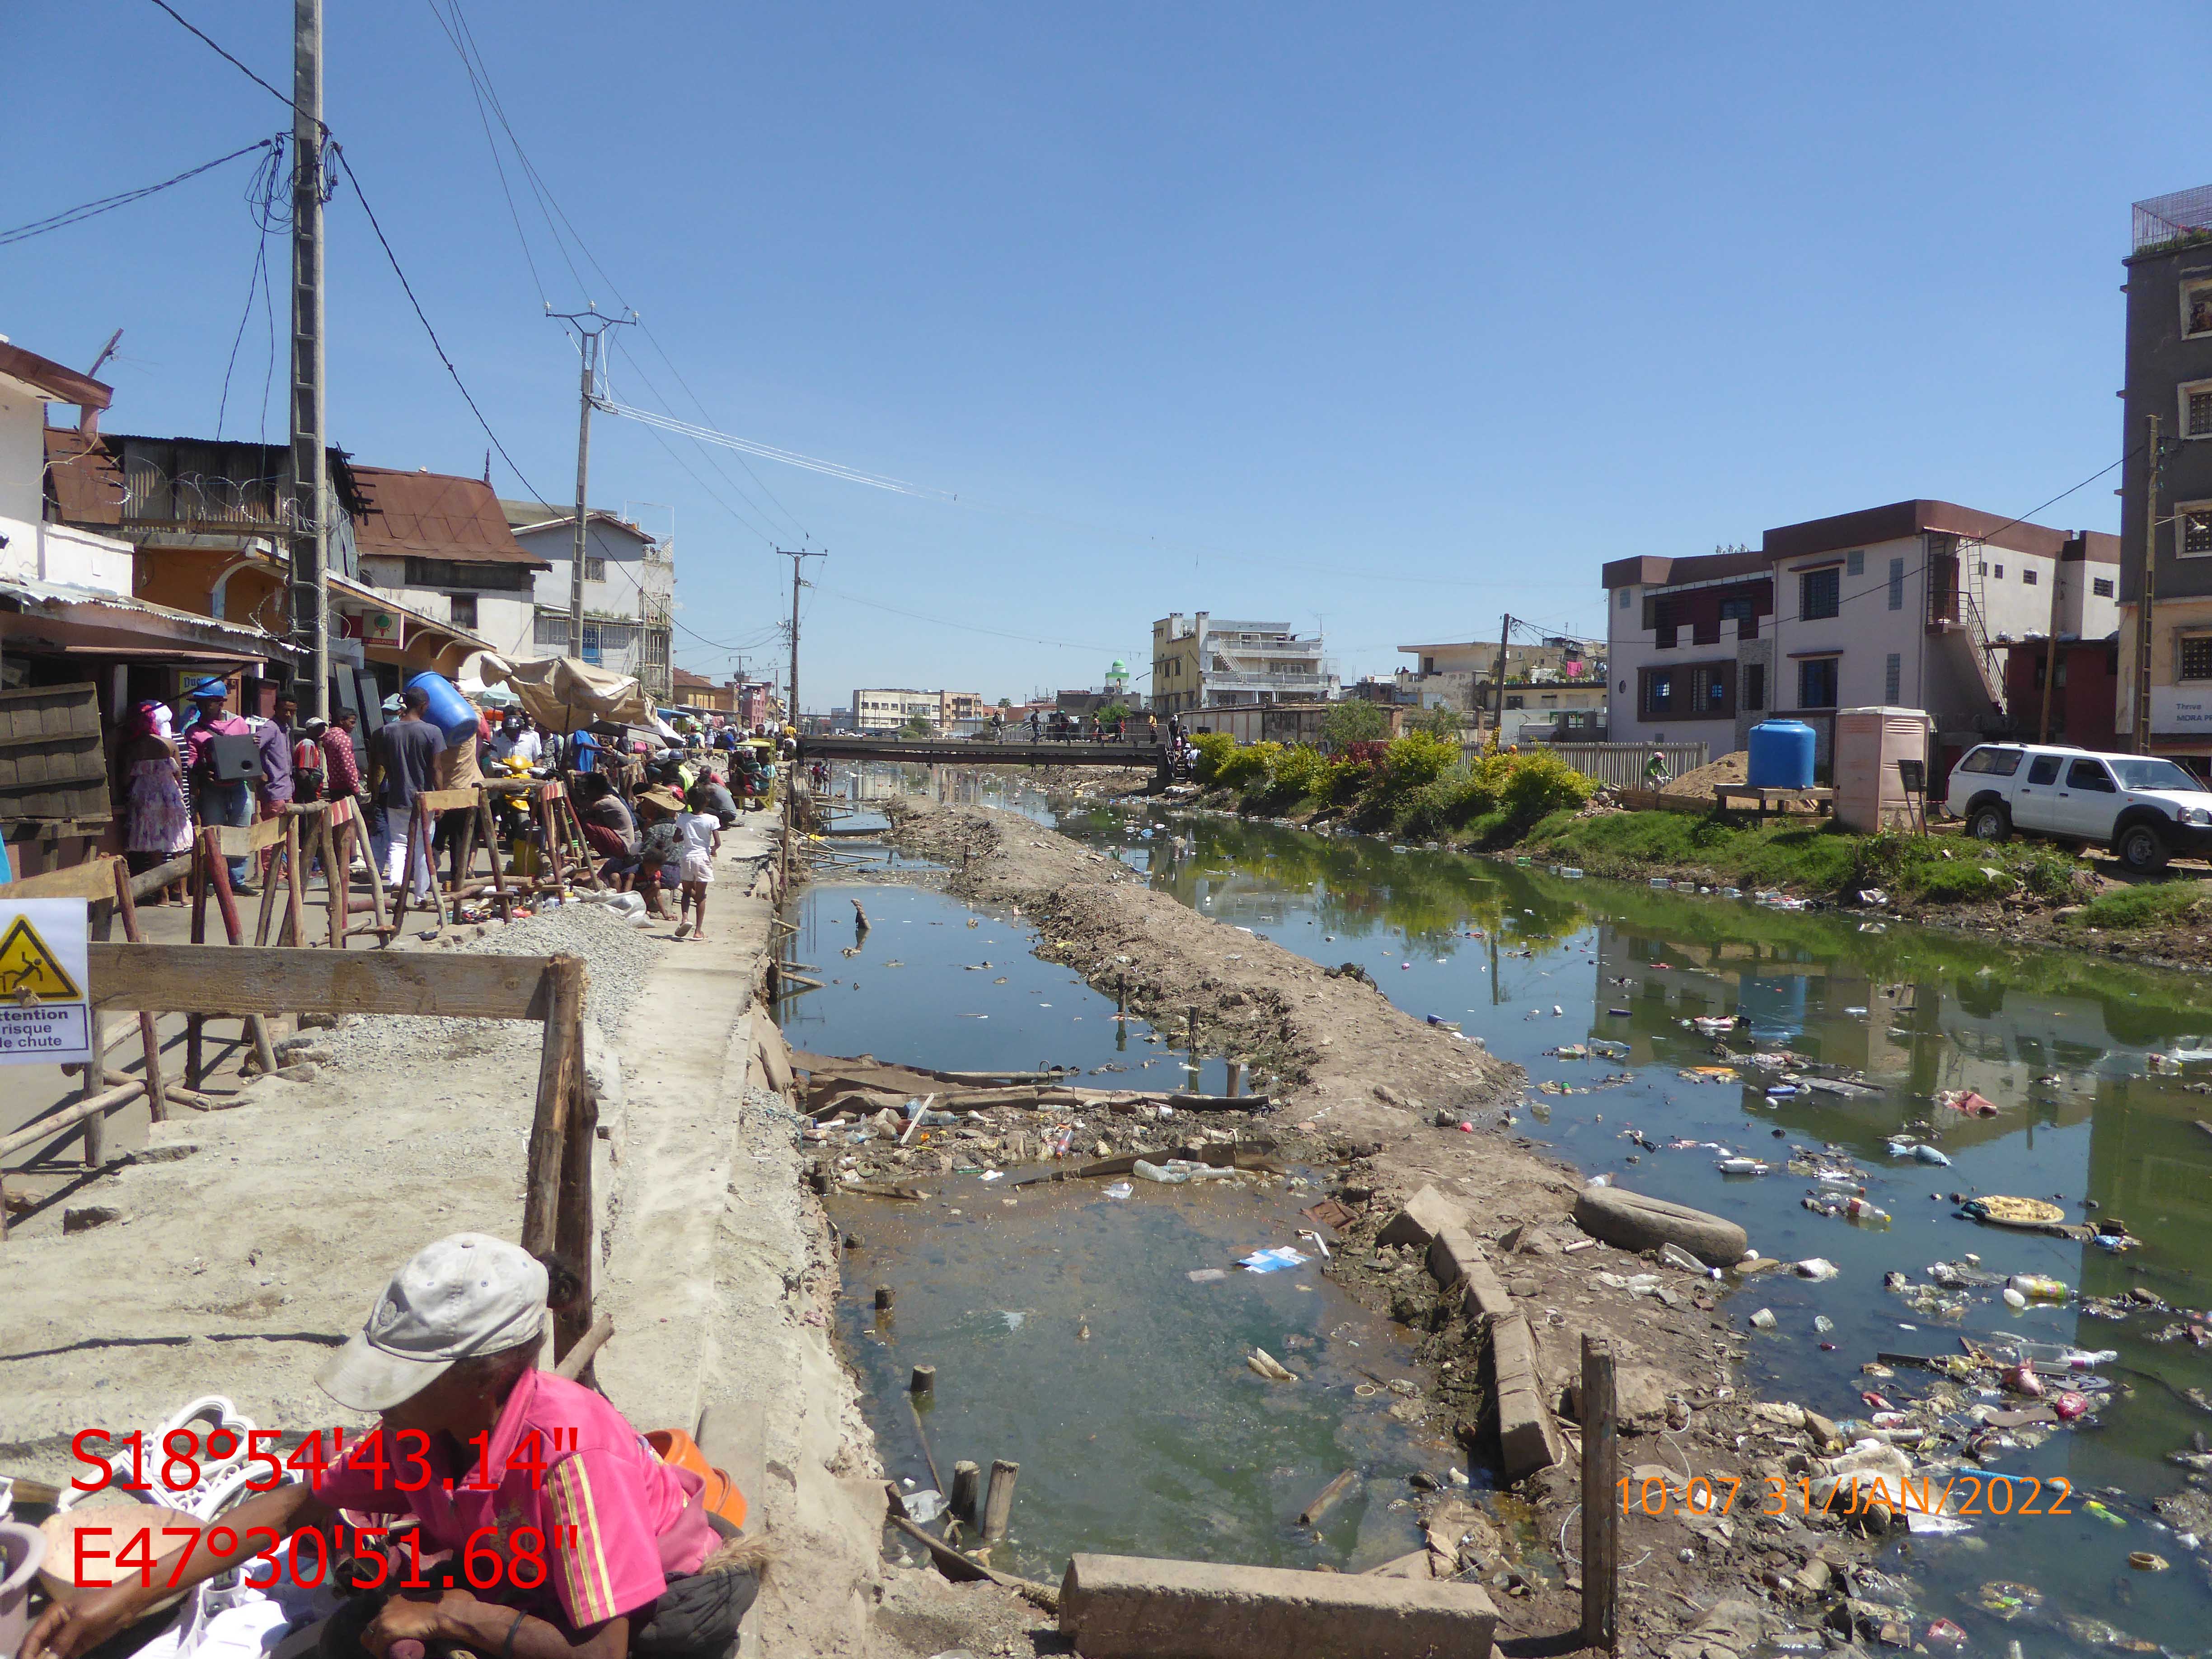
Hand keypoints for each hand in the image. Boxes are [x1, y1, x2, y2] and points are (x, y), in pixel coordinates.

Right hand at [20, 1585, 141, 1658]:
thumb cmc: (104, 1603)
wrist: (128, 1603)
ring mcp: (66, 1637)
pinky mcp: (77, 1645)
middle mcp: (56, 1626)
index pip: (34, 1636)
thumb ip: (64, 1639)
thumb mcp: (82, 1619)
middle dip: (34, 1658)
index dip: (26, 1652)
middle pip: (38, 1647)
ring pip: (49, 1654)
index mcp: (53, 1614)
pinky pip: (63, 1657)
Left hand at [362, 1587, 476, 1657]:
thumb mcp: (420, 1605)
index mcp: (394, 1599)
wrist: (443, 1612)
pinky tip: (390, 1657)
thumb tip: (418, 1620)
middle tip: (388, 1649)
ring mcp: (385, 1618)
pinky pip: (378, 1648)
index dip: (382, 1631)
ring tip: (389, 1654)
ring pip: (370, 1639)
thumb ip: (414, 1609)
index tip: (390, 1640)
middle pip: (370, 1629)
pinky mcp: (387, 1630)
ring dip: (378, 1648)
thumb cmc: (439, 1608)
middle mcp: (386, 1607)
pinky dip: (382, 1654)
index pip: (379, 1618)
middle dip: (376, 1640)